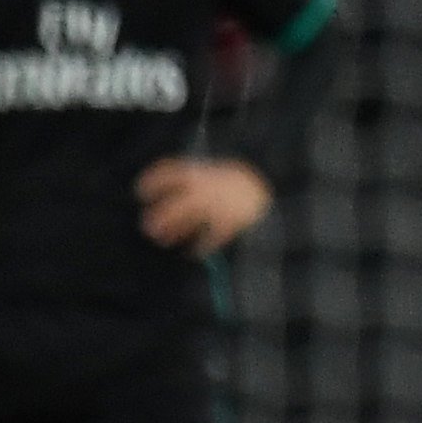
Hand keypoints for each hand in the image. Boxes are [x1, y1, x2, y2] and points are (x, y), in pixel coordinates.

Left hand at [137, 158, 272, 253]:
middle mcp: (209, 187)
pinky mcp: (233, 222)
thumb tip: (176, 188)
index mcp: (205, 170)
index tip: (140, 191)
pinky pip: (213, 236)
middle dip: (160, 214)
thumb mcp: (224, 171)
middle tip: (147, 226)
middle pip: (176, 201)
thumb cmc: (249, 182)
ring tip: (162, 240)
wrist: (281, 192)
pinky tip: (192, 252)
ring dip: (174, 230)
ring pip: (189, 219)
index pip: (170, 170)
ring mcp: (221, 206)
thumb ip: (202, 177)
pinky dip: (201, 246)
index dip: (153, 180)